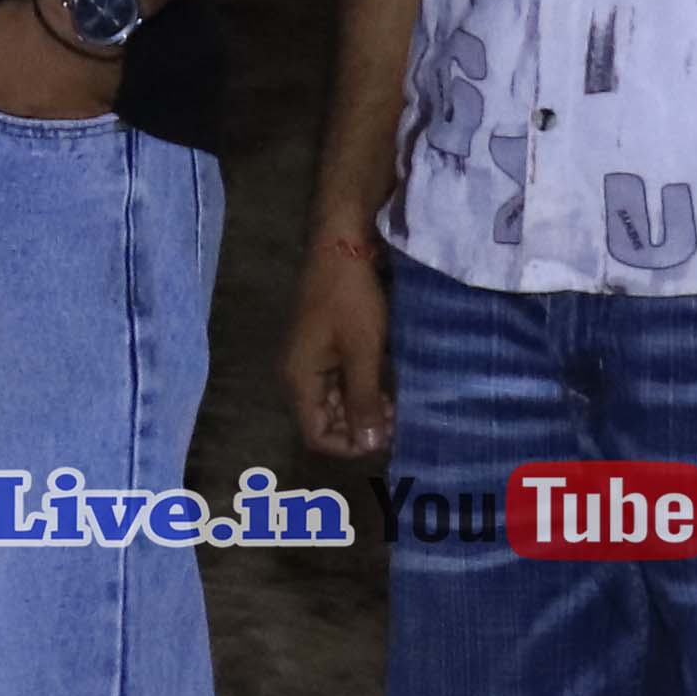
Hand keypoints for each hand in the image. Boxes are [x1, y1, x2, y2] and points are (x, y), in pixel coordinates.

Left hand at [0, 0, 121, 124]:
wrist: (83, 17)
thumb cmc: (16, 30)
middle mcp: (32, 123)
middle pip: (20, 111)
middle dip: (20, 94)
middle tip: (26, 65)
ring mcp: (68, 116)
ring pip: (51, 108)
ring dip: (50, 93)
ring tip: (53, 67)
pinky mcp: (99, 105)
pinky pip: (84, 103)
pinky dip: (80, 92)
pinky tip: (81, 73)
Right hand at [281, 234, 393, 456]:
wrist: (340, 249)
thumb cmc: (350, 300)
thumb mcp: (363, 352)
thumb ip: (364, 400)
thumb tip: (370, 446)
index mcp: (299, 380)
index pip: (317, 435)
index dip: (351, 444)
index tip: (387, 434)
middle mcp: (298, 377)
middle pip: (324, 422)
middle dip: (360, 426)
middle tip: (398, 417)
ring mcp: (310, 362)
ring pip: (333, 404)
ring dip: (363, 409)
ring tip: (396, 402)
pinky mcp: (323, 349)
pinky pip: (338, 384)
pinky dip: (361, 391)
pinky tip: (386, 385)